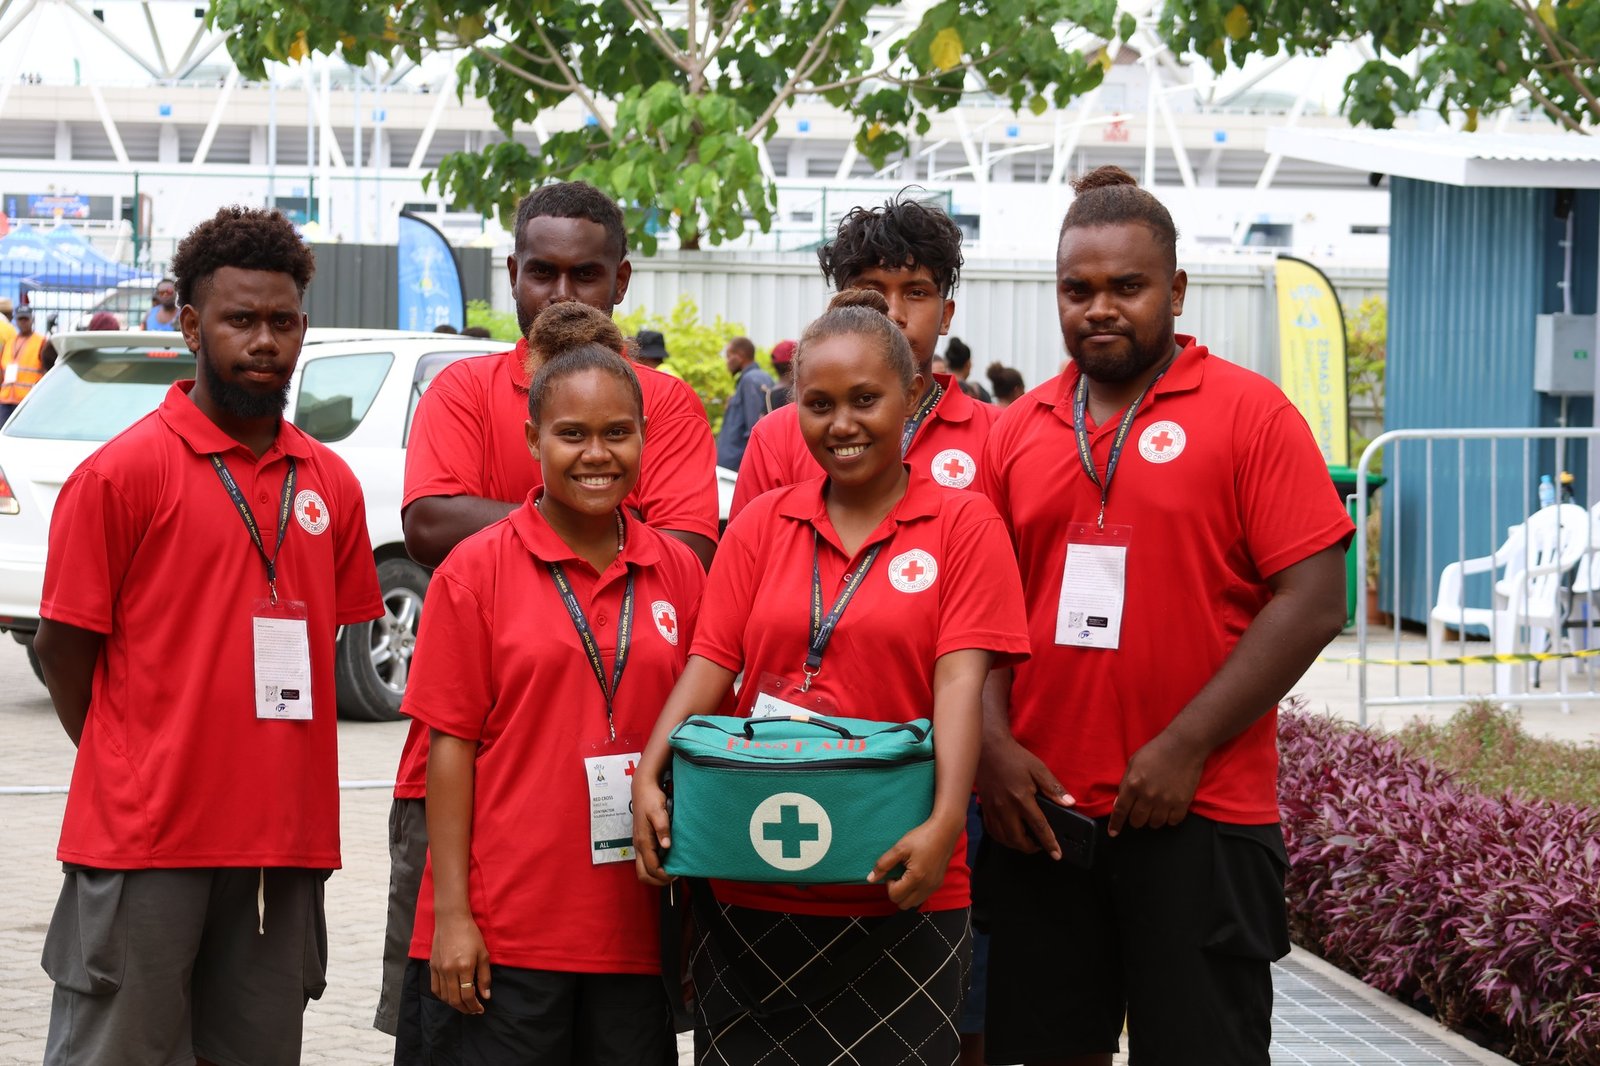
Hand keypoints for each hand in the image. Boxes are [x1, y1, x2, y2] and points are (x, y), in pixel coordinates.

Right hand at [430, 913, 490, 1014]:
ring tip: (463, 1005)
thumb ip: (484, 977)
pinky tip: (450, 997)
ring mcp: (439, 969)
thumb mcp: (483, 954)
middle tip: (473, 1011)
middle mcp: (449, 971)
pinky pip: (435, 988)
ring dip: (454, 1004)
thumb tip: (486, 996)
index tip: (480, 1009)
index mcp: (464, 967)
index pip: (468, 995)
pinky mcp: (432, 967)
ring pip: (444, 996)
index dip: (474, 1006)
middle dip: (465, 1009)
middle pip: (455, 999)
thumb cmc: (470, 935)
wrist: (451, 920)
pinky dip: (442, 997)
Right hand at [633, 778, 673, 886]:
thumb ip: (662, 828)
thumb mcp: (658, 811)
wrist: (643, 788)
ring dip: (656, 874)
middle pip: (643, 874)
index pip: (651, 867)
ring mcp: (639, 844)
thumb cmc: (650, 798)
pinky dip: (656, 866)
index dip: (663, 875)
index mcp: (643, 841)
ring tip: (672, 870)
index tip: (676, 874)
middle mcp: (638, 845)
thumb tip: (666, 845)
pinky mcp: (642, 841)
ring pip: (643, 868)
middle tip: (673, 877)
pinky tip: (668, 860)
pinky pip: (646, 860)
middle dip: (657, 880)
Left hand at [867, 816, 961, 909]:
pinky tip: (915, 876)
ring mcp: (934, 887)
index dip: (889, 884)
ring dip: (906, 894)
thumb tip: (870, 879)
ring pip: (913, 903)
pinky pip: (922, 897)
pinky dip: (915, 891)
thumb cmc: (922, 837)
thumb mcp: (900, 848)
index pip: (895, 896)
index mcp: (916, 878)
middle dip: (897, 892)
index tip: (892, 871)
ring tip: (907, 876)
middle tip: (898, 875)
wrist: (945, 831)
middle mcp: (926, 887)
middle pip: (903, 905)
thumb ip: (883, 864)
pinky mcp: (938, 884)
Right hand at [975, 733, 1072, 857]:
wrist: (989, 749)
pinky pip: (992, 831)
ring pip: (1003, 838)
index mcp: (1021, 798)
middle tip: (1040, 846)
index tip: (1057, 855)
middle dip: (1030, 848)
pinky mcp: (985, 808)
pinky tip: (1010, 834)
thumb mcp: (1038, 769)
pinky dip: (1002, 837)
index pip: (1039, 827)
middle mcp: (1005, 807)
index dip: (1049, 843)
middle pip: (1017, 839)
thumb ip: (1054, 788)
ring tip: (1026, 841)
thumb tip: (1069, 803)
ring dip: (1016, 845)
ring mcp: (993, 809)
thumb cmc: (1014, 758)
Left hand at [1108, 731, 1206, 836]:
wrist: (1183, 746)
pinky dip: (1169, 819)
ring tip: (1156, 808)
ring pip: (1154, 824)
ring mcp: (1166, 801)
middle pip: (1137, 821)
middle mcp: (1148, 796)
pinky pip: (1173, 822)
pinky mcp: (1182, 803)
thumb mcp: (1133, 763)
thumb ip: (1125, 784)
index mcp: (1133, 784)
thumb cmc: (1156, 751)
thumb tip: (1120, 803)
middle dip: (1136, 818)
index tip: (1113, 833)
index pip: (1120, 811)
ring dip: (1152, 819)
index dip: (1115, 824)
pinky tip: (1168, 809)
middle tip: (1141, 810)